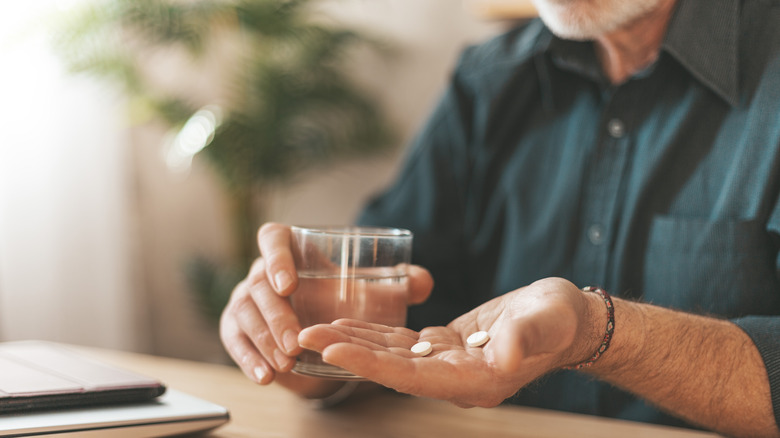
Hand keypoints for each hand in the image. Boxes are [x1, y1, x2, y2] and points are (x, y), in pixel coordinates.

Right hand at [219, 223, 434, 391]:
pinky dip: (248, 360)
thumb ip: (401, 283)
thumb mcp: (373, 291)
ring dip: (264, 340)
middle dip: (276, 315)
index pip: (273, 238)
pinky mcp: (236, 328)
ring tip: (286, 362)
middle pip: (258, 284)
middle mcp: (262, 271)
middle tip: (297, 341)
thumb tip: (422, 281)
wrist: (320, 330)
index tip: (289, 283)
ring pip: (244, 314)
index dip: (276, 257)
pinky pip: (235, 341)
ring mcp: (245, 299)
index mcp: (291, 248)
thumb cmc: (344, 299)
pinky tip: (265, 377)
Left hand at [298, 277, 602, 406]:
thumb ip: (525, 337)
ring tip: (314, 330)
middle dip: (347, 354)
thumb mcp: (547, 321)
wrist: (567, 320)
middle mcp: (455, 379)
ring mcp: (448, 365)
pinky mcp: (445, 347)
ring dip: (353, 343)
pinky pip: (402, 344)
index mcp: (476, 380)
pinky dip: (374, 334)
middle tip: (304, 336)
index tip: (333, 350)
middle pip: (390, 370)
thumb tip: (505, 352)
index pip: (411, 377)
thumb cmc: (559, 320)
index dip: (371, 364)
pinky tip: (350, 325)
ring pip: (390, 357)